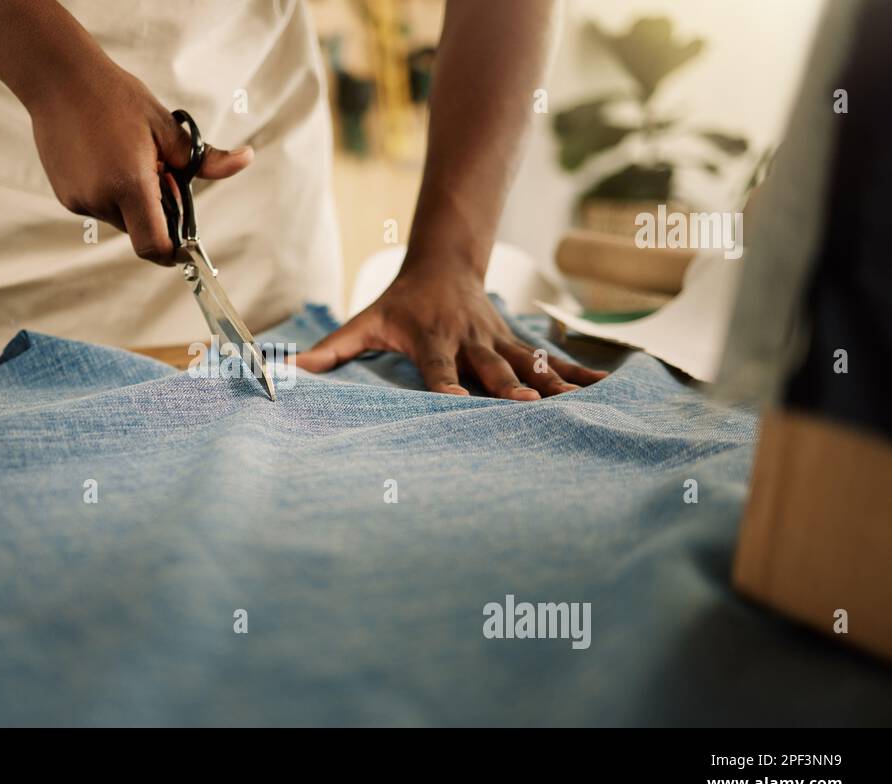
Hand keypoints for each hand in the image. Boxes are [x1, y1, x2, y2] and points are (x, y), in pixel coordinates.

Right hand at [29, 59, 252, 264]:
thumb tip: (246, 160)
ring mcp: (79, 200)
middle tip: (156, 170)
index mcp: (130, 184)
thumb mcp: (166, 126)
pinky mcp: (65, 196)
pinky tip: (105, 157)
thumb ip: (204, 158)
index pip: (154, 245)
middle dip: (155, 211)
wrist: (58, 79)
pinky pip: (98, 206)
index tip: (186, 246)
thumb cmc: (115, 98)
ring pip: (119, 218)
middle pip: (140, 230)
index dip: (173, 252)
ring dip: (131, 200)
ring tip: (127, 157)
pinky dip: (109, 193)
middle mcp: (100, 199)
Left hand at [294, 258, 606, 397]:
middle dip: (510, 387)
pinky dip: (580, 375)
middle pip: (491, 368)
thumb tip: (291, 371)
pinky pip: (553, 362)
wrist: (443, 262)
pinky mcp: (519, 344)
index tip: (458, 401)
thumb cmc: (399, 304)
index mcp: (432, 341)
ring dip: (555, 384)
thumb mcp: (364, 322)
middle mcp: (470, 342)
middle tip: (530, 406)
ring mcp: (499, 343)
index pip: (438, 368)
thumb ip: (332, 350)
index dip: (448, 385)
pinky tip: (607, 391)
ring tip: (583, 404)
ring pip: (531, 365)